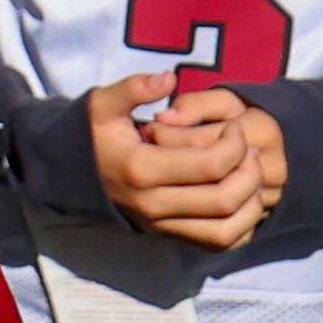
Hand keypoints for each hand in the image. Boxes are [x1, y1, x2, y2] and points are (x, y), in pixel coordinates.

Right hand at [85, 71, 268, 250]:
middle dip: (249, 172)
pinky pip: (218, 244)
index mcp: (141, 168)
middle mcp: (154, 204)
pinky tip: (243, 201)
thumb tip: (169, 78)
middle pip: (224, 199)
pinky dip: (242, 227)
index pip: (209, 165)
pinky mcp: (170, 237)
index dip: (234, 145)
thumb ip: (134, 88)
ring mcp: (162, 226)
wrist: (72, 175)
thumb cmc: (94, 135)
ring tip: (251, 175)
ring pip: (227, 229)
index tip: (235, 126)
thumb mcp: (102, 104)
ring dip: (250, 203)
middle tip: (249, 150)